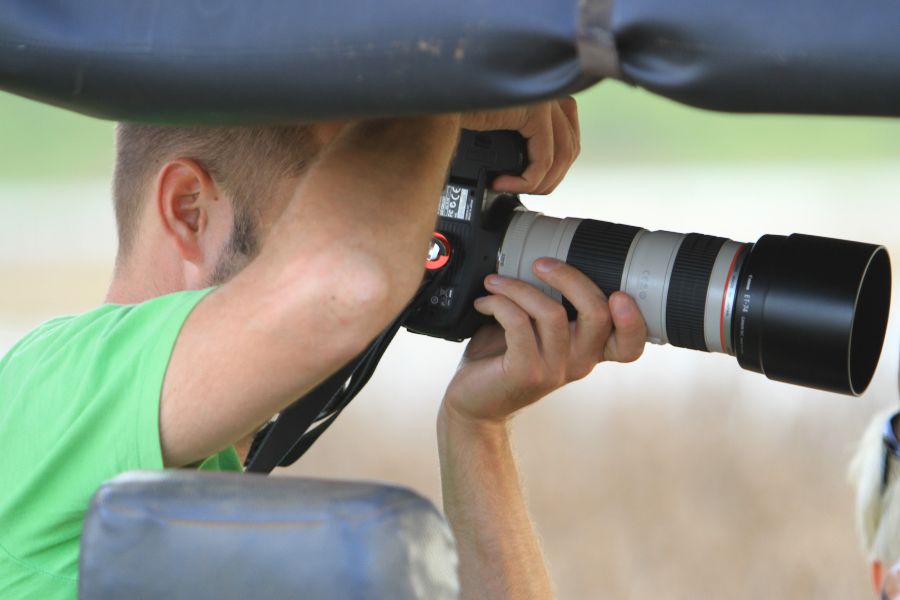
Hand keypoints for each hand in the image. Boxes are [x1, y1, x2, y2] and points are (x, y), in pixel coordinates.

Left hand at [441, 258, 645, 426]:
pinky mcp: (525, 372)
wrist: (474, 402)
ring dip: (519, 287)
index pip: (629, 345)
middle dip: (569, 277)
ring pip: (552, 312)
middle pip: (597, 313)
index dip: (634, 321)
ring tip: (495, 282)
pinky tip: (485, 303)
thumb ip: (550, 304)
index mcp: (588, 351)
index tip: (620, 295)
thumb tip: (545, 259)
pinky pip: (518, 322)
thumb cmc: (503, 360)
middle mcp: (578, 363)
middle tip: (540, 263)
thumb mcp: (535, 330)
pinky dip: (499, 302)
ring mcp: (554, 370)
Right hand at [461, 98, 579, 194]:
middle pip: (570, 148)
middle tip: (521, 191)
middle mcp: (550, 93)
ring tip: (512, 189)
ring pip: (562, 157)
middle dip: (549, 178)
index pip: (569, 138)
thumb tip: (526, 170)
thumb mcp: (498, 126)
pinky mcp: (535, 111)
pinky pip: (543, 159)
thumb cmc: (459, 107)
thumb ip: (518, 139)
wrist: (441, 96)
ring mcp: (545, 100)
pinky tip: (503, 183)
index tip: (528, 182)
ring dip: (538, 184)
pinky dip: (527, 180)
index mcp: (545, 94)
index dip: (554, 168)